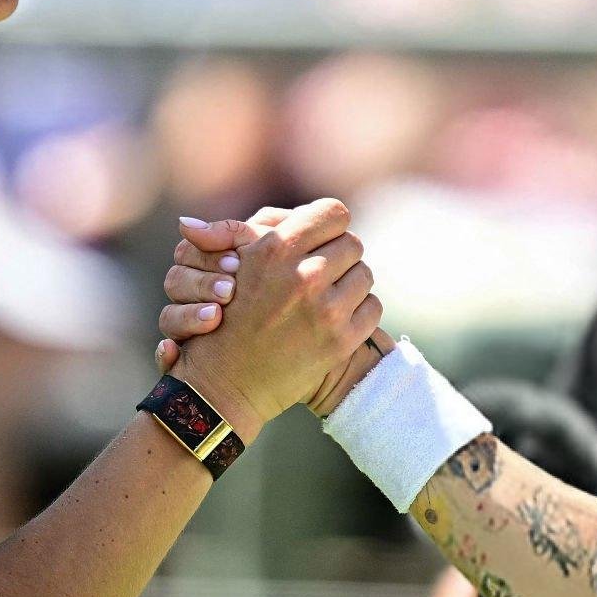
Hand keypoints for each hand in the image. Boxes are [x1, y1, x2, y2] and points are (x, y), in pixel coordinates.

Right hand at [154, 207, 291, 372]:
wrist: (303, 359)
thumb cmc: (294, 296)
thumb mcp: (276, 260)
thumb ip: (251, 234)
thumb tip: (194, 222)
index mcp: (208, 268)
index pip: (188, 250)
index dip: (207, 254)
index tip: (238, 262)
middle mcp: (195, 298)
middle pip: (174, 281)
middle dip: (201, 283)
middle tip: (230, 290)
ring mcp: (190, 330)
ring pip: (167, 318)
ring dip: (188, 316)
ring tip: (216, 317)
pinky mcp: (188, 362)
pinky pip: (164, 357)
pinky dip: (165, 354)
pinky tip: (172, 351)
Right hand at [166, 199, 381, 431]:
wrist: (224, 383)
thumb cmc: (227, 316)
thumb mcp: (236, 264)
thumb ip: (265, 229)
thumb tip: (291, 213)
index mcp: (276, 249)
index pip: (334, 213)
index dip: (330, 224)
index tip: (323, 238)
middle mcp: (304, 276)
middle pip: (353, 243)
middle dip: (339, 255)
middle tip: (322, 272)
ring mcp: (326, 310)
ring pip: (365, 274)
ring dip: (350, 283)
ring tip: (327, 296)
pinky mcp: (341, 341)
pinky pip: (372, 308)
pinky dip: (359, 311)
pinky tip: (336, 319)